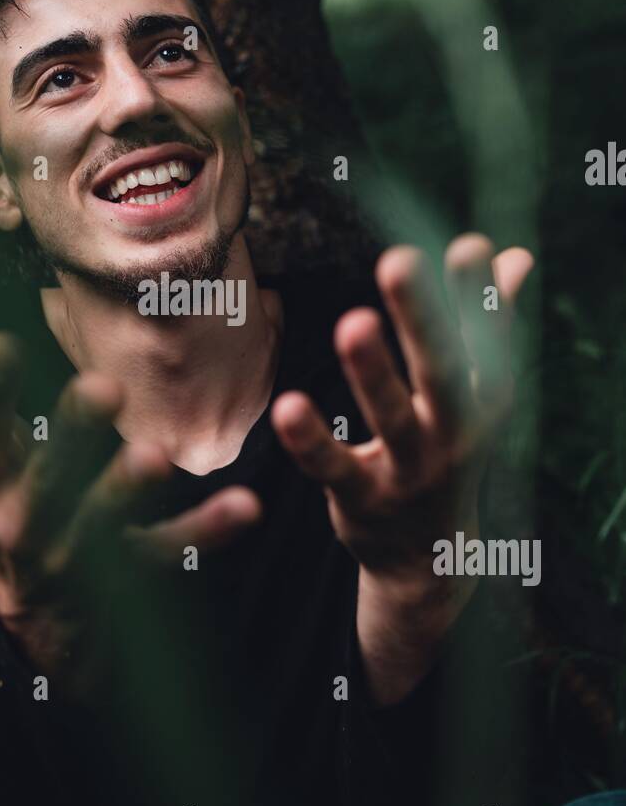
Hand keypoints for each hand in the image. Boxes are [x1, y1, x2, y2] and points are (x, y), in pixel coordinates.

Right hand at [0, 310, 260, 700]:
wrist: (26, 598)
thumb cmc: (0, 492)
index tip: (3, 341)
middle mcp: (16, 523)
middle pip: (42, 478)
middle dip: (72, 434)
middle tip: (105, 386)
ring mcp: (71, 555)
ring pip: (99, 522)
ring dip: (127, 489)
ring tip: (157, 455)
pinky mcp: (124, 576)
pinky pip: (167, 552)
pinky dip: (206, 531)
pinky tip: (247, 505)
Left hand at [271, 235, 533, 698]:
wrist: (430, 559)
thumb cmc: (447, 451)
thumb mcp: (475, 397)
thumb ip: (489, 325)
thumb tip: (517, 256)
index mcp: (483, 403)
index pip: (486, 344)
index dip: (480, 298)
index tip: (468, 246)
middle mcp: (454, 436)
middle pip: (442, 372)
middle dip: (423, 317)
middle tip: (401, 260)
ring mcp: (410, 471)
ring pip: (393, 419)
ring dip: (374, 373)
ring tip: (352, 323)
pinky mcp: (363, 499)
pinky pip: (335, 468)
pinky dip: (312, 441)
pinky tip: (288, 405)